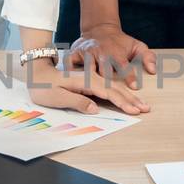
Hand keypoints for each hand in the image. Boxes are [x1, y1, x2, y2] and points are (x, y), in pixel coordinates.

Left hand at [25, 56, 149, 114]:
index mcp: (86, 82)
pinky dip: (120, 93)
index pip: (109, 93)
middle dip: (132, 100)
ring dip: (129, 96)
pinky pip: (108, 87)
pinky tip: (127, 97)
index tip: (135, 111)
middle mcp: (91, 78)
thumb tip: (94, 108)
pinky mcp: (89, 81)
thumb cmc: (44, 87)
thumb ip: (76, 101)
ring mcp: (91, 78)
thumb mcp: (57, 97)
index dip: (123, 103)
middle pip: (116, 90)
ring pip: (114, 87)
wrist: (36, 73)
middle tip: (146, 108)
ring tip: (141, 104)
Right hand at [66, 23, 157, 88]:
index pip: (123, 64)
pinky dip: (69, 75)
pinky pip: (69, 66)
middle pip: (104, 70)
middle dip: (109, 84)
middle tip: (112, 97)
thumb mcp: (137, 46)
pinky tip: (70, 86)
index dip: (129, 75)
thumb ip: (148, 57)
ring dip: (88, 82)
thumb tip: (153, 70)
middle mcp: (100, 53)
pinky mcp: (73, 55)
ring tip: (90, 95)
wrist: (99, 29)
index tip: (135, 87)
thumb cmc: (120, 42)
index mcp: (115, 51)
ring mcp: (86, 54)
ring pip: (86, 70)